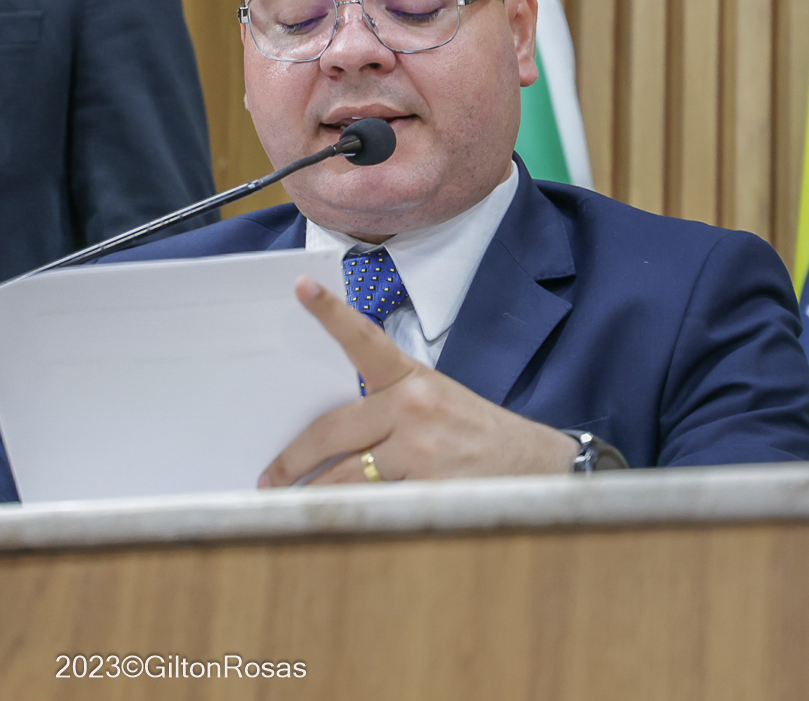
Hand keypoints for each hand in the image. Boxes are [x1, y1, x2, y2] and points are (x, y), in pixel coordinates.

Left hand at [257, 276, 578, 486]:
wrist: (539, 467)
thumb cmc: (478, 433)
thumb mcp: (437, 400)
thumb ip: (388, 406)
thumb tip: (333, 431)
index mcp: (413, 378)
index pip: (364, 339)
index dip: (330, 313)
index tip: (300, 288)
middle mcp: (413, 407)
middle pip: (332, 430)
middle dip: (293, 458)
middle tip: (269, 475)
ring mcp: (419, 450)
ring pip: (345, 475)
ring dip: (313, 492)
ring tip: (290, 502)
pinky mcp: (426, 489)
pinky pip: (372, 502)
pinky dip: (351, 511)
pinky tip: (335, 520)